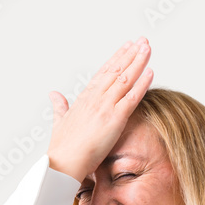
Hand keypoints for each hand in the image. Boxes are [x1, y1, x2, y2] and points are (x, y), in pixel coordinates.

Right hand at [46, 37, 153, 183]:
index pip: (104, 72)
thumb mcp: (59, 122)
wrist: (63, 163)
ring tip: (148, 48)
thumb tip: (54, 94)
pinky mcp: (114, 119)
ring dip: (138, 62)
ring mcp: (105, 107)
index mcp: (84, 98)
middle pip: (116, 70)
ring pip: (125, 79)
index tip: (127, 46)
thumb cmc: (61, 148)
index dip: (117, 58)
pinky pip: (131, 98)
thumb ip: (59, 106)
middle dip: (131, 54)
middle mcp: (95, 98)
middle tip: (143, 41)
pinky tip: (150, 72)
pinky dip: (142, 84)